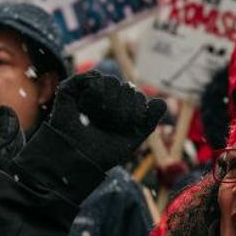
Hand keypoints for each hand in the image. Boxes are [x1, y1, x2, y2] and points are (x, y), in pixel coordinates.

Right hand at [48, 71, 165, 171]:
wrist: (76, 158)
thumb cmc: (102, 152)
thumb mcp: (132, 139)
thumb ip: (148, 121)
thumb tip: (161, 102)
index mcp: (122, 108)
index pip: (139, 98)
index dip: (134, 115)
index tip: (122, 129)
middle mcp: (108, 97)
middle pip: (127, 88)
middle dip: (120, 111)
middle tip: (106, 125)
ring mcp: (91, 90)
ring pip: (112, 81)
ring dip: (107, 104)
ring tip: (94, 117)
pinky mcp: (74, 87)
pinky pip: (93, 77)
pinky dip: (93, 93)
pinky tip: (85, 106)